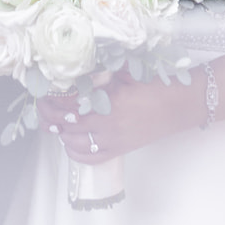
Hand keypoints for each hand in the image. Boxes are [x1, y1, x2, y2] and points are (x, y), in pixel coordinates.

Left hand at [38, 69, 207, 163]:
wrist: (181, 105)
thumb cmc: (156, 84)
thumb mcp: (126, 71)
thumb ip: (102, 71)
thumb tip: (77, 65)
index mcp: (109, 102)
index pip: (69, 105)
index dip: (52, 101)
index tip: (43, 93)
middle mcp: (108, 125)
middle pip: (68, 125)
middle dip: (51, 117)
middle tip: (43, 107)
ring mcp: (114, 141)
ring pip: (76, 143)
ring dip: (61, 133)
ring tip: (55, 122)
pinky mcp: (120, 150)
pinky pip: (91, 158)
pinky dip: (75, 152)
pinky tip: (69, 142)